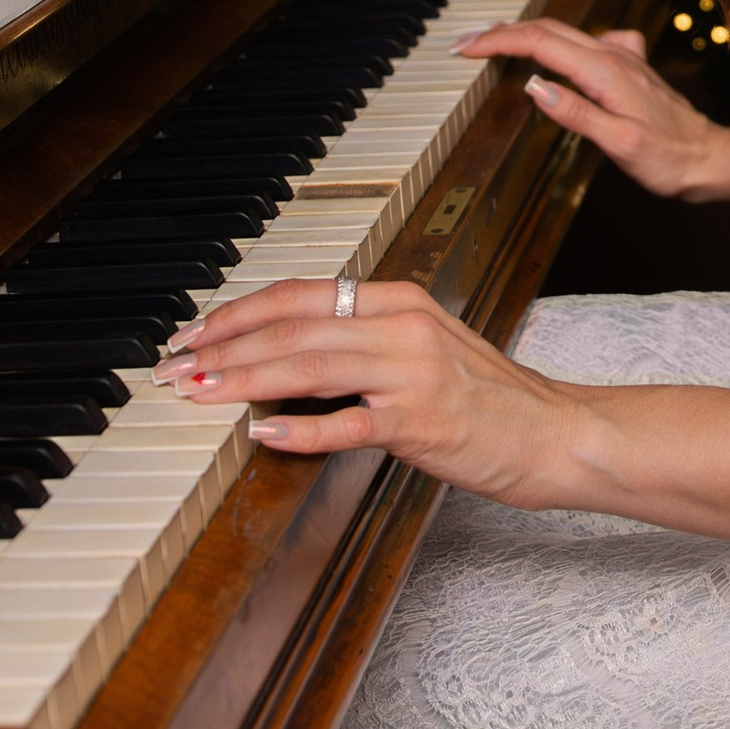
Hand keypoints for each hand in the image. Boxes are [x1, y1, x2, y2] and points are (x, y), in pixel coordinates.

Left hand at [156, 279, 599, 503]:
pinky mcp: (421, 422)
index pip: (302, 295)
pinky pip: (348, 424)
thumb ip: (366, 344)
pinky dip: (300, 428)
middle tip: (174, 367)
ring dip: (243, 380)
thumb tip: (290, 355)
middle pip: (294, 328)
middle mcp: (404, 326)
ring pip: (309, 366)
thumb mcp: (426, 351)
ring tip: (198, 392)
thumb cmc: (490, 400)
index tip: (195, 333)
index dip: (240, 312)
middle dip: (224, 347)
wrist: (555, 433)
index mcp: (402, 301)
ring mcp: (413, 373)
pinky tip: (261, 431)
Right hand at [457, 18, 729, 198]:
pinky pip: (585, 42)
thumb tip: (534, 87)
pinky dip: (556, 40)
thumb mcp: (620, 143)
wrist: (708, 157)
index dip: (497, 43)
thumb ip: (576, 113)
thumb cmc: (669, 157)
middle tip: (464, 43)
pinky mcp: (628, 67)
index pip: (539, 44)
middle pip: (547, 29)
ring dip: (524, 32)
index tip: (465, 49)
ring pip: (564, 32)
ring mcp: (622, 59)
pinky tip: (555, 50)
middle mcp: (613, 56)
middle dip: (501, 32)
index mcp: (605, 71)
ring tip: (493, 40)